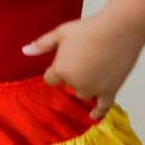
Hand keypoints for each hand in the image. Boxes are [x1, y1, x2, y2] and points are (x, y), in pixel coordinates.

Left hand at [23, 14, 144, 118]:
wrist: (119, 29)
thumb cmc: (87, 29)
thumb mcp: (60, 33)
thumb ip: (42, 44)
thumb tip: (25, 51)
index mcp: (61, 70)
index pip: (50, 79)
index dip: (55, 71)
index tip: (62, 63)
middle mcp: (76, 83)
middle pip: (68, 85)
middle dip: (72, 75)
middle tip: (83, 59)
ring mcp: (94, 89)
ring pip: (83, 94)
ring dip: (85, 86)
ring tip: (92, 70)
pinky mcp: (111, 90)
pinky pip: (104, 106)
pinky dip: (98, 112)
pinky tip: (93, 115)